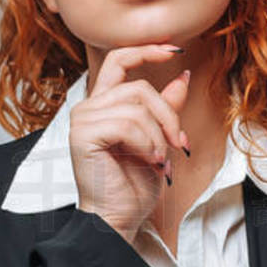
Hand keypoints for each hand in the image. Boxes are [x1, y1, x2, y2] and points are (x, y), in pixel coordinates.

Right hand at [69, 44, 190, 241]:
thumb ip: (165, 108)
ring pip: (138, 106)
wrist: (119, 218)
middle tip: (180, 145)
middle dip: (168, 115)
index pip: (119, 60)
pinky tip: (149, 161)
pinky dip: (147, 143)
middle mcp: (89, 107)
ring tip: (160, 160)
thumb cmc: (134, 186)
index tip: (175, 48)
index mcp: (104, 105)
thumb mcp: (159, 140)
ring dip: (159, 136)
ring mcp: (83, 119)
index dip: (146, 50)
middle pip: (139, 87)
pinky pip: (128, 123)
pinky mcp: (83, 134)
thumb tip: (182, 75)